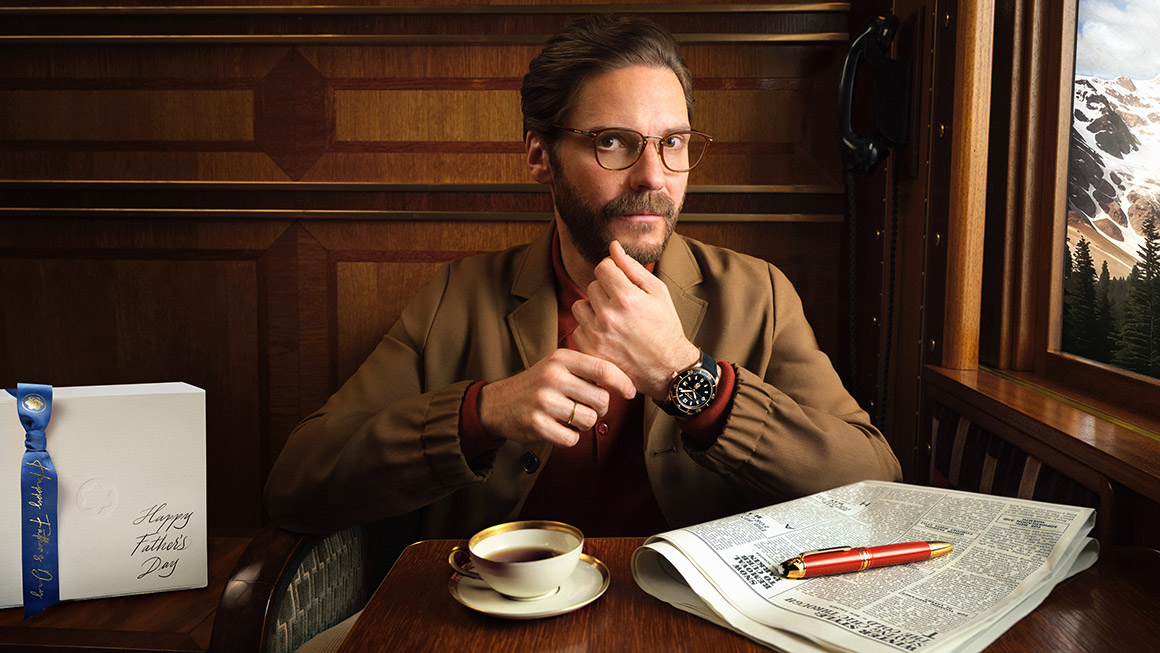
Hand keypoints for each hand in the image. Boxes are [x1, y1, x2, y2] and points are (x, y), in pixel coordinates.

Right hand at [478, 348, 635, 446]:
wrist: (498, 403)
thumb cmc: (537, 385)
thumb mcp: (557, 366)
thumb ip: (585, 369)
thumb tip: (625, 381)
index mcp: (561, 358)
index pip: (603, 368)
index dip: (622, 382)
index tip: (631, 392)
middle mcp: (552, 377)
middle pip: (601, 399)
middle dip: (600, 408)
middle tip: (586, 407)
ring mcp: (543, 401)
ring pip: (589, 420)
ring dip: (585, 424)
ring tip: (570, 418)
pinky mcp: (537, 424)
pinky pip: (572, 438)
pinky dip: (570, 438)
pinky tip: (558, 428)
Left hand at [571, 240, 699, 399]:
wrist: (667, 368)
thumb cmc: (665, 327)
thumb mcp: (657, 293)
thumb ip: (632, 268)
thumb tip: (613, 246)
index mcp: (626, 297)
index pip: (602, 267)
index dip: (613, 273)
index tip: (621, 284)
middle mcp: (608, 315)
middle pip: (591, 286)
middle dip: (605, 292)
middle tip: (622, 306)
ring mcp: (596, 335)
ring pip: (579, 306)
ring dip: (593, 309)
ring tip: (612, 320)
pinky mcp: (589, 351)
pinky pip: (577, 328)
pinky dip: (589, 330)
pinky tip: (607, 336)